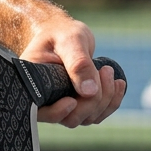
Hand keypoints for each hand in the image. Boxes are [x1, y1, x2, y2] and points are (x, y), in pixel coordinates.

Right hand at [20, 12, 126, 127]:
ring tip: (108, 70)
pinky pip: (97, 114)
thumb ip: (78, 63)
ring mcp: (62, 105)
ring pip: (87, 118)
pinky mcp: (78, 105)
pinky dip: (111, 101)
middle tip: (104, 70)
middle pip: (70, 118)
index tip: (73, 101)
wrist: (63, 33)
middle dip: (93, 100)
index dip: (57, 112)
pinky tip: (118, 83)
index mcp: (32, 84)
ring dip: (105, 100)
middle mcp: (46, 100)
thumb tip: (89, 92)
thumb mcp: (69, 40)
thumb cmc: (60, 33)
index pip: (41, 111)